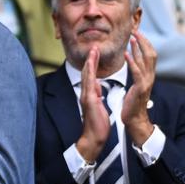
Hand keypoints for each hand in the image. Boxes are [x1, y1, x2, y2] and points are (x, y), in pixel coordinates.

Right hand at [75, 46, 110, 163]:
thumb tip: (96, 85)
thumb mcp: (98, 105)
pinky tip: (92, 68)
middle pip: (87, 73)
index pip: (91, 76)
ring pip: (87, 77)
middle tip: (93, 46)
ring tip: (93, 52)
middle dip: (90, 59)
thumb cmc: (97, 124)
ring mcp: (86, 97)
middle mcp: (86, 94)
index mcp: (90, 94)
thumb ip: (96, 94)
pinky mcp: (89, 101)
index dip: (93, 64)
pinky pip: (89, 85)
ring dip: (90, 63)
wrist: (94, 137)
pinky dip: (90, 75)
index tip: (96, 53)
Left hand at [122, 30, 156, 146]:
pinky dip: (132, 62)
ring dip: (139, 48)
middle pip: (151, 54)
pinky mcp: (140, 88)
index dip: (145, 43)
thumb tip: (134, 61)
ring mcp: (147, 82)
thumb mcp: (136, 85)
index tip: (137, 33)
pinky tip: (126, 54)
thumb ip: (137, 73)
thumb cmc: (132, 103)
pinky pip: (137, 72)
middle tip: (135, 31)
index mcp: (149, 75)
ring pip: (146, 60)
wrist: (134, 119)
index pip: (150, 55)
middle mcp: (150, 76)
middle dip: (144, 41)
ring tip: (132, 38)